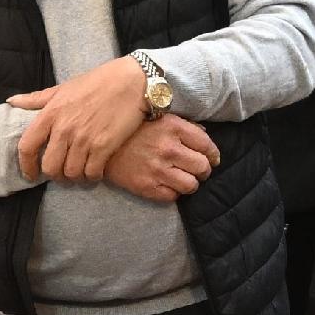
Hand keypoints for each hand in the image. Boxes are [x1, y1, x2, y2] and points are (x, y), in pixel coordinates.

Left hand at [9, 55, 155, 181]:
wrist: (131, 82)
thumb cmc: (97, 82)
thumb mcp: (63, 88)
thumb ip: (36, 99)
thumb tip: (11, 102)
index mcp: (51, 114)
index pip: (27, 146)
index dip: (26, 165)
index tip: (30, 174)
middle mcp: (64, 128)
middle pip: (50, 167)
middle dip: (55, 175)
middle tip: (62, 173)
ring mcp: (84, 139)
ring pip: (71, 173)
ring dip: (75, 177)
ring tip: (80, 171)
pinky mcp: (104, 147)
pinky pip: (91, 173)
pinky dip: (92, 176)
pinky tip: (95, 170)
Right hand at [103, 115, 217, 200]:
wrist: (100, 146)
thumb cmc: (132, 130)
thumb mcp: (160, 118)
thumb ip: (184, 126)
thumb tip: (205, 136)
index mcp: (174, 127)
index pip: (207, 146)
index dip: (213, 155)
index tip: (211, 158)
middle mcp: (168, 148)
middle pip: (202, 167)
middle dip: (203, 170)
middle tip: (196, 169)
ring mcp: (157, 169)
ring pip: (191, 185)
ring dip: (190, 183)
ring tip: (182, 178)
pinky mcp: (146, 186)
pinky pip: (172, 197)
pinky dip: (172, 192)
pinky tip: (166, 184)